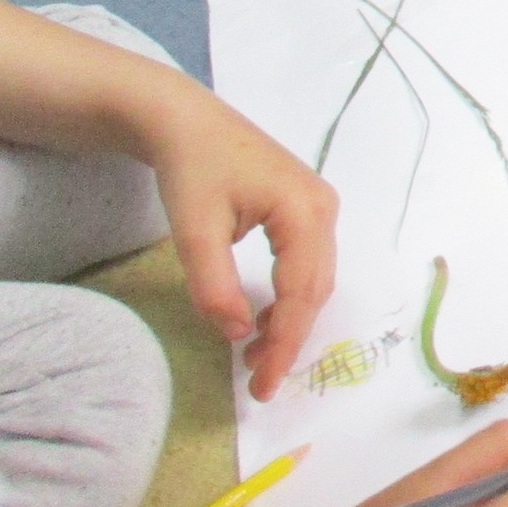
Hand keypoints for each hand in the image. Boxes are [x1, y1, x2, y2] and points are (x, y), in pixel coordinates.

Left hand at [138, 84, 338, 399]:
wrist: (184, 120)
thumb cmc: (191, 169)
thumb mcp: (194, 232)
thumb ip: (215, 287)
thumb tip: (240, 335)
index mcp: (305, 212)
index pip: (301, 293)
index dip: (284, 344)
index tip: (260, 386)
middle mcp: (323, 209)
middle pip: (317, 289)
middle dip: (290, 337)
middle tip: (258, 381)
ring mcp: (317, 206)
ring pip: (315, 279)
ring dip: (290, 319)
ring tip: (256, 354)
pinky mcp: (303, 208)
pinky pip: (307, 263)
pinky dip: (289, 296)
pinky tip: (263, 315)